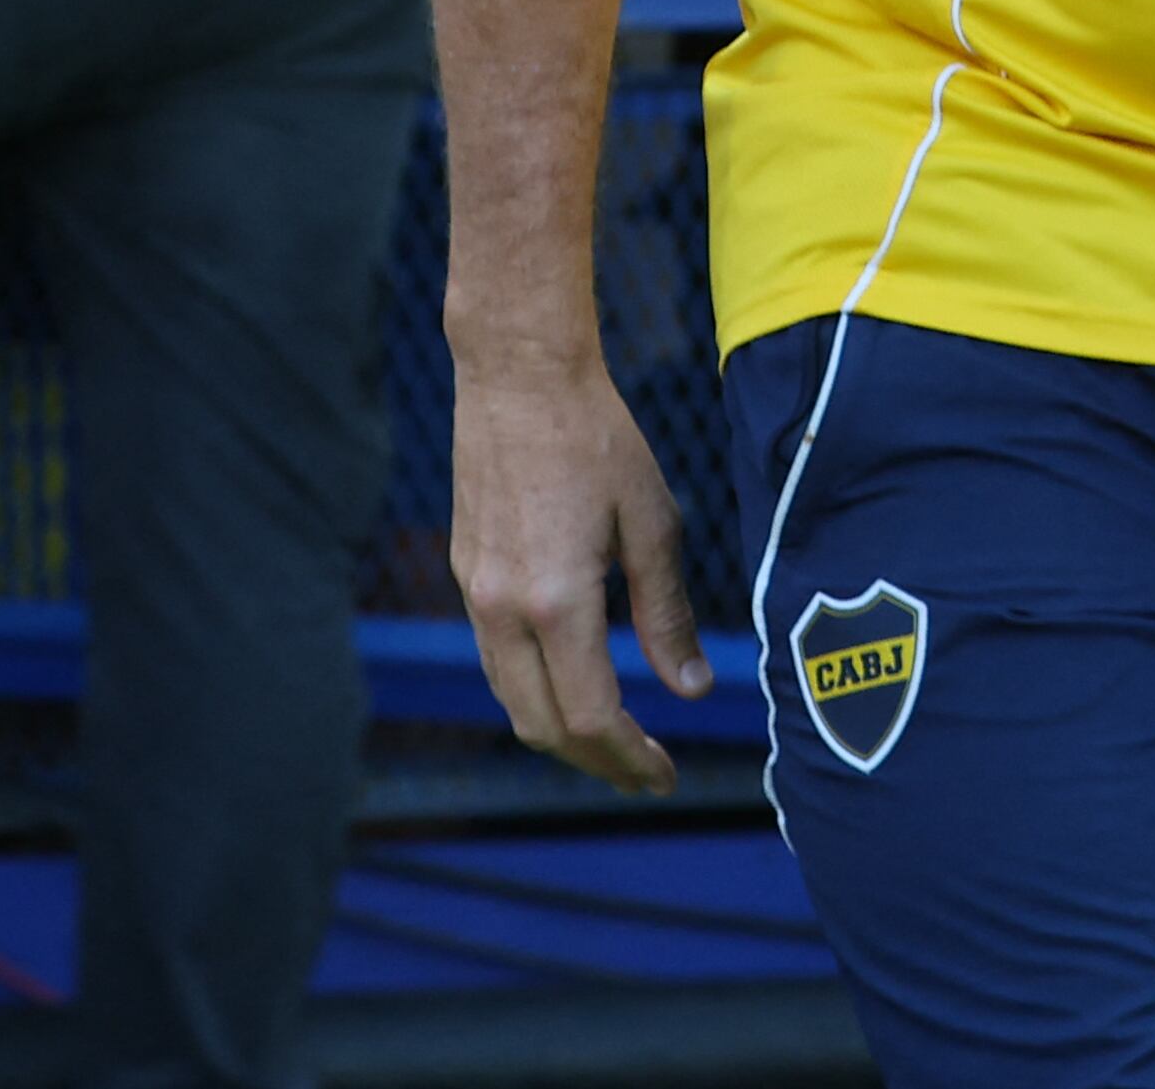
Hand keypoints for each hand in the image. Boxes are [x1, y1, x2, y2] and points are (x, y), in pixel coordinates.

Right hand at [451, 359, 715, 793]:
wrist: (520, 378)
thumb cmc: (598, 440)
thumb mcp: (653, 524)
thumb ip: (667, 613)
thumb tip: (691, 688)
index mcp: (554, 601)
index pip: (590, 716)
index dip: (630, 757)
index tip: (665, 776)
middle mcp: (501, 610)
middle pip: (542, 726)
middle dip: (596, 760)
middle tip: (647, 771)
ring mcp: (473, 594)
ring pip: (510, 699)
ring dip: (561, 732)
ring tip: (617, 739)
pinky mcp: (464, 574)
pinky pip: (495, 659)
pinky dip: (535, 689)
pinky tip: (576, 680)